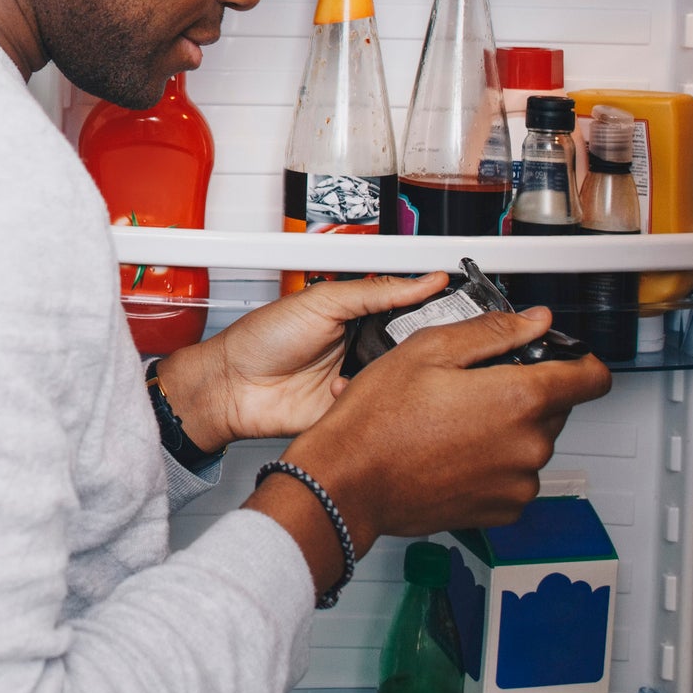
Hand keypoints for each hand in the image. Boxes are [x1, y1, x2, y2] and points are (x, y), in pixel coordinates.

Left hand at [155, 273, 450, 451]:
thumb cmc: (262, 338)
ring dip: (394, 375)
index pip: (408, 310)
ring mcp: (358, 381)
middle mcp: (362, 348)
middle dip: (416, 347)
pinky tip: (352, 390)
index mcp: (358, 316)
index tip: (459, 307)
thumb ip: (376, 290)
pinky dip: (373, 401)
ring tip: (378, 366)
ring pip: (401, 380)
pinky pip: (380, 409)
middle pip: (411, 348)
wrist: (233, 386)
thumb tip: (424, 279)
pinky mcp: (352, 412)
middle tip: (419, 342)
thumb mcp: (323, 301)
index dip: (431, 310)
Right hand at [246, 306, 611, 592]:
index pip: (592, 378)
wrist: (348, 483)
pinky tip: (455, 451)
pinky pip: (515, 476)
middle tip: (475, 386)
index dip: (580, 361)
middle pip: (556, 408)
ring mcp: (517, 482)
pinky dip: (495, 462)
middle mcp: (528, 445)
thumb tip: (534, 321)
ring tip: (455, 421)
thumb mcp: (430, 350)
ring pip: (533, 442)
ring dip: (509, 429)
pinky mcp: (501, 509)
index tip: (564, 359)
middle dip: (526, 392)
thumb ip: (494, 332)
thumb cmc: (378, 420)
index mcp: (519, 399)